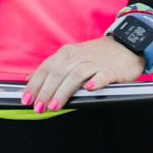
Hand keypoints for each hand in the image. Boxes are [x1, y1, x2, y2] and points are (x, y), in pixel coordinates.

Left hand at [19, 35, 145, 112]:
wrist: (126, 45)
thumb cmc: (95, 55)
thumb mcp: (70, 58)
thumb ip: (51, 69)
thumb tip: (29, 79)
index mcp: (66, 54)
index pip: (46, 69)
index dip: (35, 84)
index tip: (26, 100)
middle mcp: (77, 56)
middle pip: (58, 73)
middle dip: (46, 92)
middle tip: (38, 107)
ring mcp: (94, 62)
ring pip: (75, 75)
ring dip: (63, 91)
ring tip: (54, 106)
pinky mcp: (111, 69)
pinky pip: (102, 75)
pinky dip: (95, 81)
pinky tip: (89, 90)